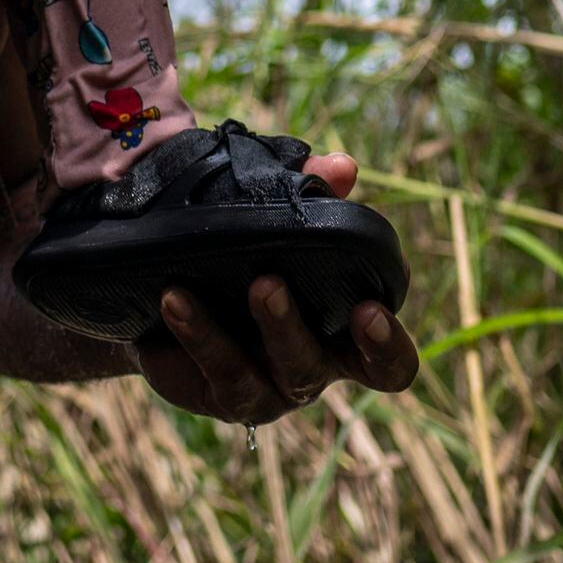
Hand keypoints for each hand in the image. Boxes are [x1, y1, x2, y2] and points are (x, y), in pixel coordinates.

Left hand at [131, 155, 423, 424]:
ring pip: (254, 374)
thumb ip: (314, 194)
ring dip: (238, 330)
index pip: (387, 363)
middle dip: (288, 327)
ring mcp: (265, 389)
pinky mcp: (220, 393)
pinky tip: (175, 298)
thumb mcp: (280, 217)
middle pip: (314, 367)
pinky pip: (213, 370)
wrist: (177, 289)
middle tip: (267, 282)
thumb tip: (342, 169)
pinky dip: (195, 332)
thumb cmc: (253, 252)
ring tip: (214, 287)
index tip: (368, 307)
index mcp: (343, 336)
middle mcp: (310, 370)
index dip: (386, 345)